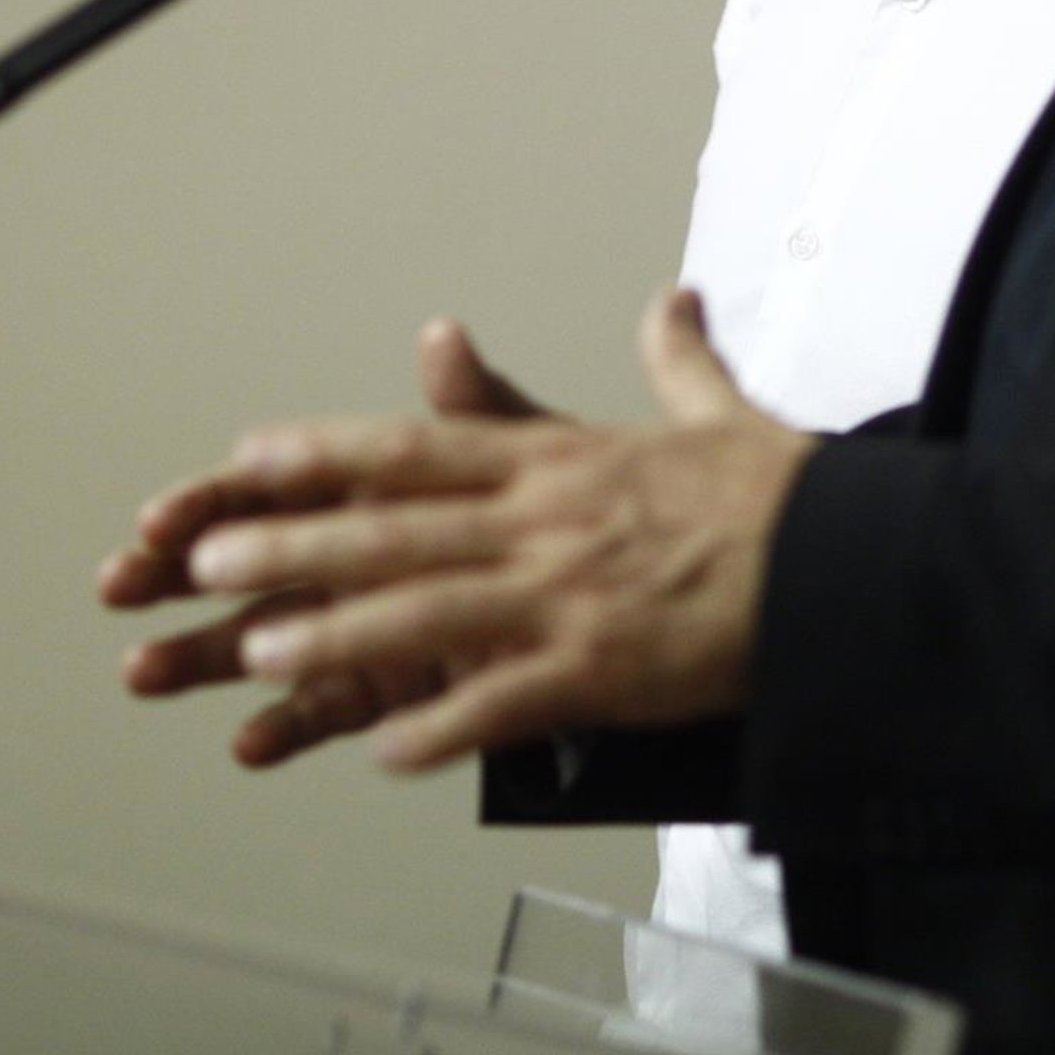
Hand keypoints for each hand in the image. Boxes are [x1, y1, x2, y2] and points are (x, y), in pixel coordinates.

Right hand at [100, 319, 547, 765]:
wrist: (616, 591)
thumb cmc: (561, 512)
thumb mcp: (526, 455)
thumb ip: (477, 409)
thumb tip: (445, 339)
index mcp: (369, 488)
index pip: (272, 486)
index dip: (213, 500)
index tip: (162, 516)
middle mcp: (350, 555)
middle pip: (246, 560)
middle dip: (175, 572)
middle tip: (121, 585)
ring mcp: (360, 624)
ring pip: (264, 637)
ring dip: (204, 655)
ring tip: (146, 670)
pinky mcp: (386, 687)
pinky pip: (328, 707)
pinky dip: (287, 725)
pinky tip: (250, 742)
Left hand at [111, 292, 813, 772]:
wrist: (846, 560)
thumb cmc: (780, 492)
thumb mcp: (717, 410)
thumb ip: (676, 355)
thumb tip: (674, 298)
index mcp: (563, 460)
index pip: (423, 447)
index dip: (330, 452)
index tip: (254, 454)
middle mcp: (550, 521)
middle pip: (401, 529)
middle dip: (299, 544)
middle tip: (207, 561)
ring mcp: (572, 596)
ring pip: (430, 613)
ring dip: (340, 635)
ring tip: (262, 651)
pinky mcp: (606, 667)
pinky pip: (505, 702)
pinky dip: (443, 728)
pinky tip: (385, 756)